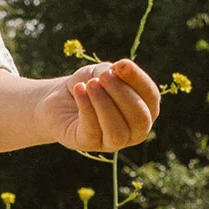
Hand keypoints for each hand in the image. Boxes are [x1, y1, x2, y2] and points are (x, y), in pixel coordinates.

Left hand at [36, 59, 161, 153]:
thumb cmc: (88, 85)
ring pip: (117, 130)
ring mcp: (114, 142)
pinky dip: (86, 107)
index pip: (151, 97)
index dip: (138, 80)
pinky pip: (93, 129)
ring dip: (104, 104)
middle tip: (103, 76)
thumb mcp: (103, 73)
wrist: (57, 99)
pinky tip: (79, 90)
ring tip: (90, 84)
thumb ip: (116, 73)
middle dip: (122, 93)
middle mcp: (135, 130)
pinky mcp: (89, 144)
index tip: (121, 64)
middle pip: (139, 117)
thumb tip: (122, 69)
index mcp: (146, 110)